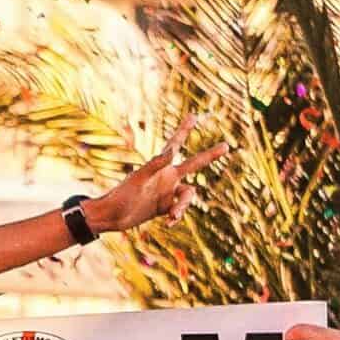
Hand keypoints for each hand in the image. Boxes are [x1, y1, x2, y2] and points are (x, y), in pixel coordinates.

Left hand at [87, 118, 228, 233]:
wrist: (112, 216)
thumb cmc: (123, 195)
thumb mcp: (140, 179)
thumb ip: (156, 164)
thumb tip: (172, 150)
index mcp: (161, 166)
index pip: (176, 144)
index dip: (184, 131)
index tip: (193, 116)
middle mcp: (167, 177)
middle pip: (194, 164)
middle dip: (210, 156)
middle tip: (226, 145)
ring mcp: (166, 192)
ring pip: (188, 196)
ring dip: (184, 206)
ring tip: (172, 215)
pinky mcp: (164, 207)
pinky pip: (179, 211)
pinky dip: (177, 216)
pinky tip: (169, 223)